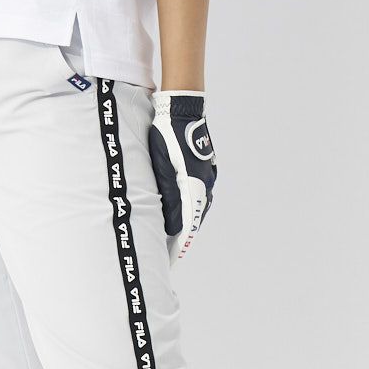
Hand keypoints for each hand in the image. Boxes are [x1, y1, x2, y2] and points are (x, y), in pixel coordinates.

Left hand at [148, 91, 216, 262]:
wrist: (183, 110)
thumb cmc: (166, 136)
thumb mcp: (161, 166)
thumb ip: (167, 194)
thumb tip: (171, 223)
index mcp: (193, 186)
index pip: (186, 224)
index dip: (178, 243)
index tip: (171, 258)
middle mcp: (204, 184)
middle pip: (194, 218)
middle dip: (182, 235)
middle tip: (170, 252)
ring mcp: (207, 176)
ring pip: (197, 206)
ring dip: (186, 221)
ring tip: (175, 236)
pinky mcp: (206, 169)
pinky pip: (199, 194)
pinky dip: (190, 206)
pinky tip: (182, 211)